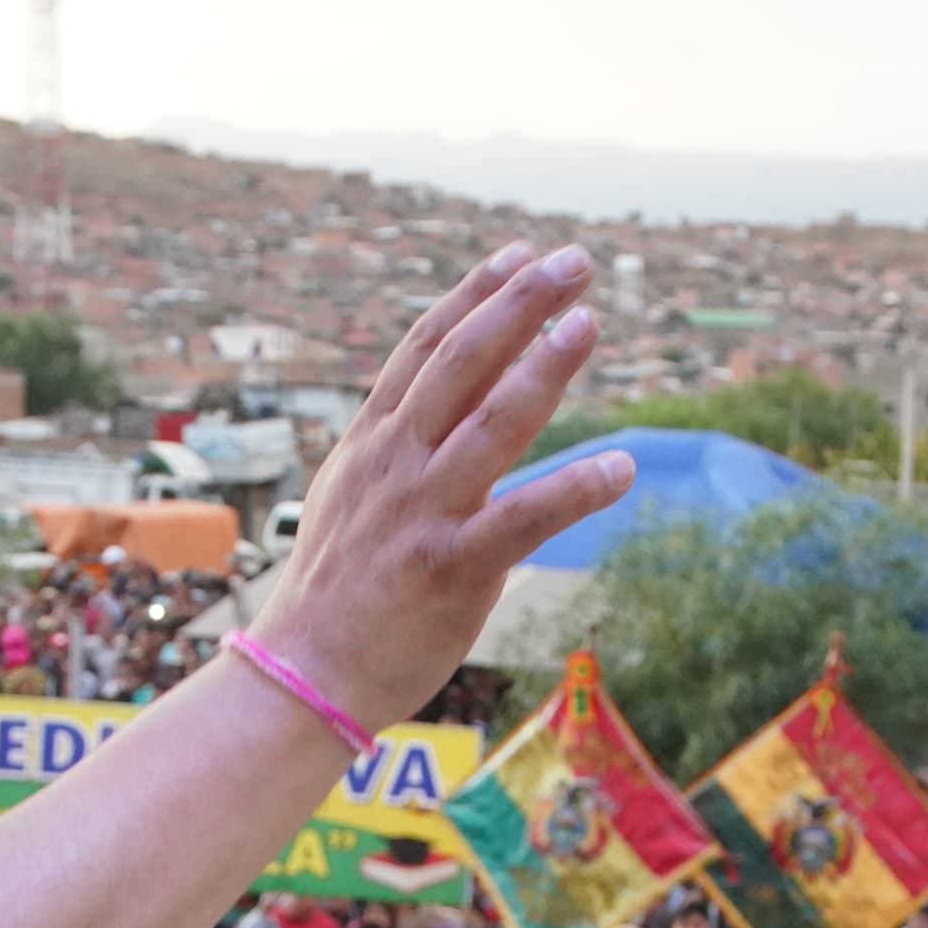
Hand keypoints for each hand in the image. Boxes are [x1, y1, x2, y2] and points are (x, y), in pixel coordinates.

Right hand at [245, 245, 629, 729]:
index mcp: (372, 442)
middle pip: (462, 363)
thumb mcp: (350, 496)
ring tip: (588, 324)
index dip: (475, 296)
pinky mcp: (452, 567)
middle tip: (572, 262)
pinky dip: (575, 488)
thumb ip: (395, 447)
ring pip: (492, 422)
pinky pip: (523, 518)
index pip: (426, 348)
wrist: (306, 672)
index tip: (518, 255)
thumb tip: (437, 403)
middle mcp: (395, 463)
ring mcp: (423, 511)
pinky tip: (622, 467)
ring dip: (545, 369)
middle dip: (519, 305)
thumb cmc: (336, 589)